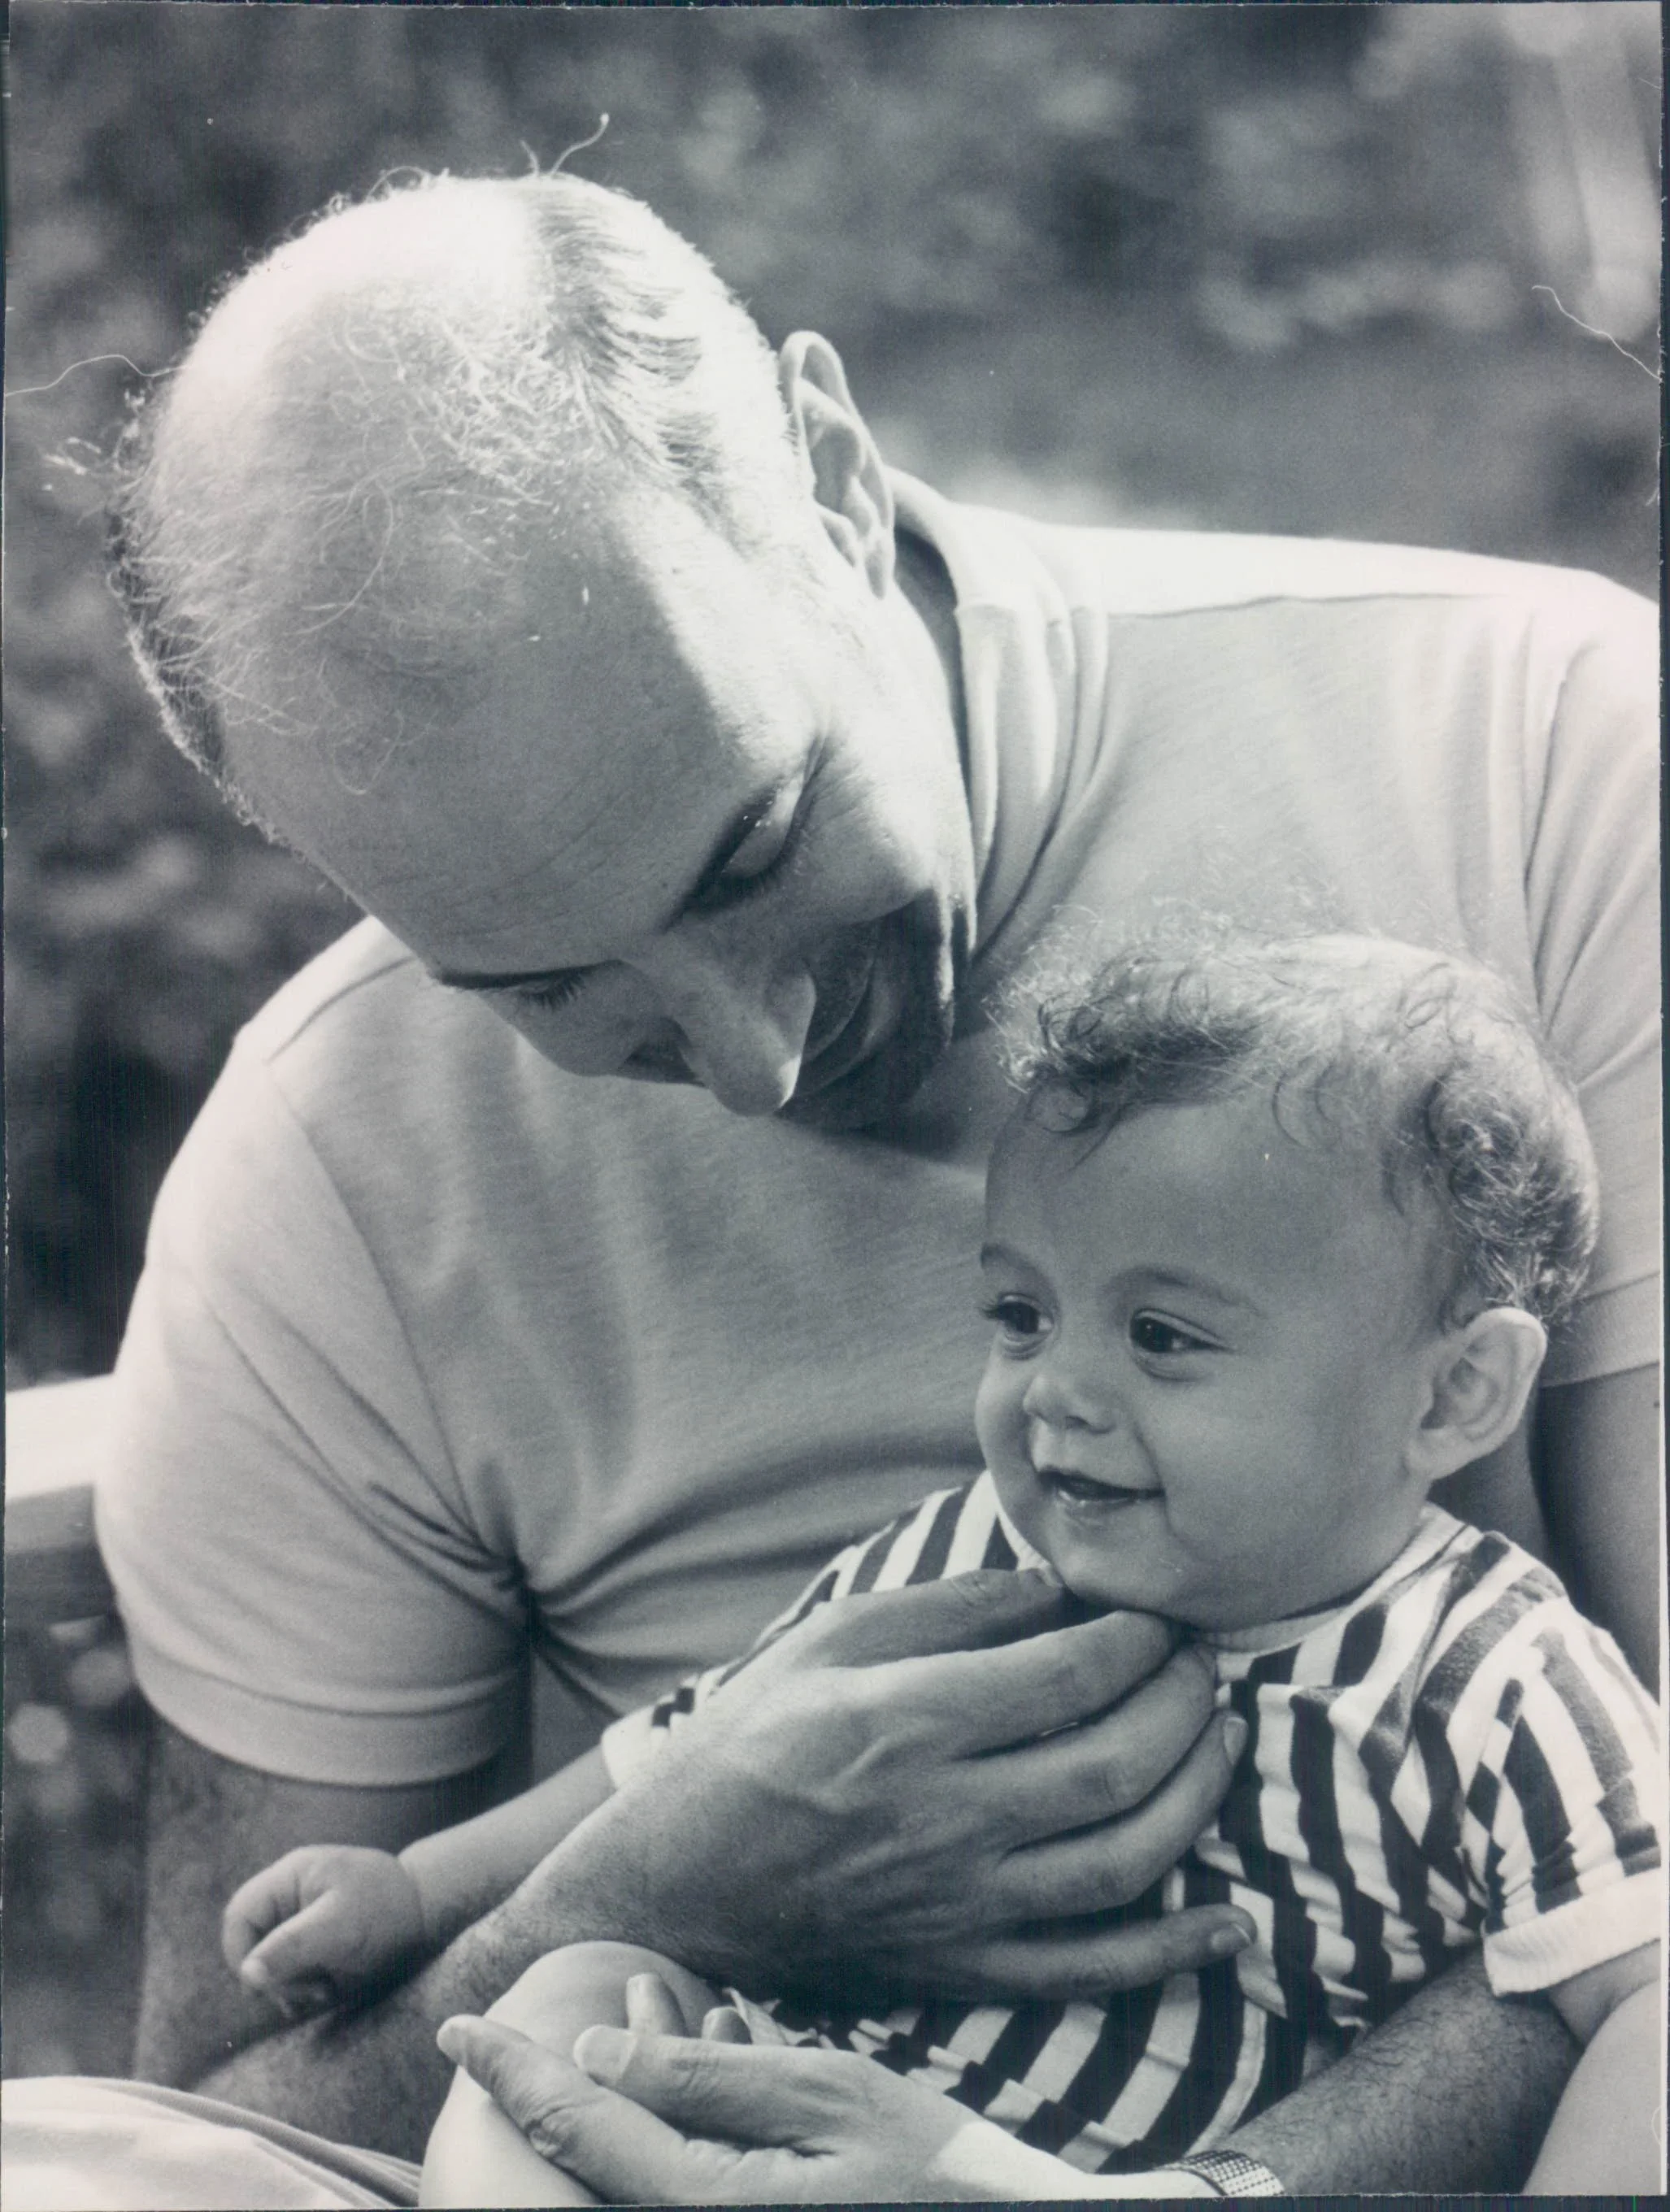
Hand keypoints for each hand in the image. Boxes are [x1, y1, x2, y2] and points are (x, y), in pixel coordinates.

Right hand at [221, 1843, 427, 2014]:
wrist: (429, 1915)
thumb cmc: (388, 1909)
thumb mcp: (340, 1925)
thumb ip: (292, 1946)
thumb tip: (248, 1974)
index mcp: (290, 1878)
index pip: (240, 1915)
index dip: (241, 1952)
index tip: (263, 1985)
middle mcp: (290, 1900)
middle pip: (252, 1945)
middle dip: (273, 1976)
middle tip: (307, 1993)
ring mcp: (302, 1925)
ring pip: (269, 1966)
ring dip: (290, 1988)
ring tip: (324, 1992)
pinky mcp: (315, 1949)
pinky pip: (290, 1976)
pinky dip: (302, 1992)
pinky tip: (326, 1994)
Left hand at [436, 2011, 1211, 2202]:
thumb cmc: (938, 2170)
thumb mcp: (826, 2098)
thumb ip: (707, 2082)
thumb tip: (596, 2053)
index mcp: (707, 2205)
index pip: (574, 2130)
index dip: (510, 2072)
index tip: (455, 2030)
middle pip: (593, 2157)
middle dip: (562, 2081)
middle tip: (517, 2026)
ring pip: (640, 2161)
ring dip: (632, 2084)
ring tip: (642, 2000)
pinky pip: (688, 2176)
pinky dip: (686, 2113)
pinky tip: (711, 2041)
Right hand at [531, 1571, 1250, 2000]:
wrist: (678, 1880)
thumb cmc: (752, 1741)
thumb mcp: (830, 1641)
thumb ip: (950, 1609)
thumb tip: (1058, 1588)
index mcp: (907, 1723)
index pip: (1069, 1676)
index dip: (1138, 1638)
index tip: (1159, 1615)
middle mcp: (945, 1819)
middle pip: (1114, 1764)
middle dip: (1182, 1704)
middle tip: (1200, 1665)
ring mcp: (960, 1905)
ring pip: (1123, 1861)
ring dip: (1196, 1798)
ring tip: (1220, 1742)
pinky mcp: (962, 1967)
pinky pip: (1090, 1971)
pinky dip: (1170, 1952)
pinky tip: (1229, 1922)